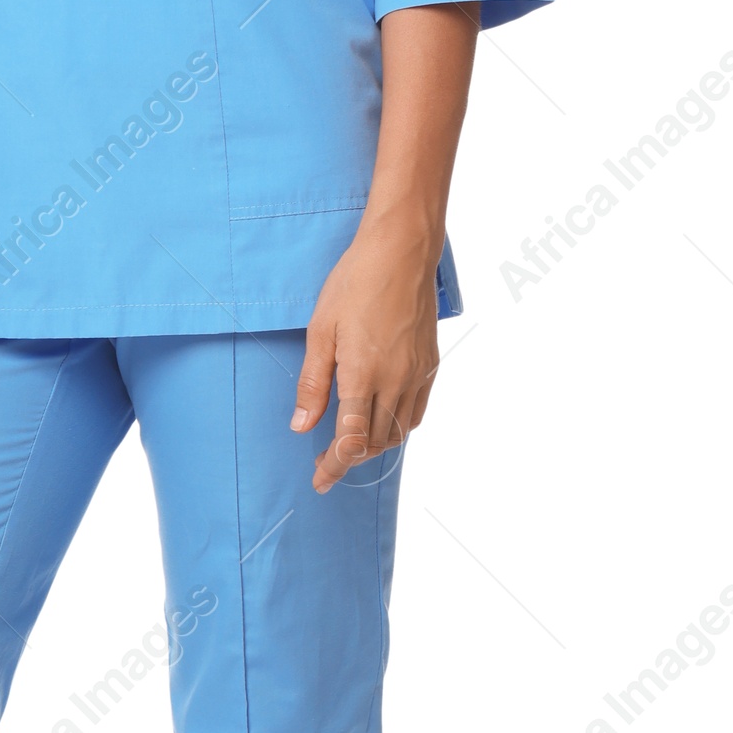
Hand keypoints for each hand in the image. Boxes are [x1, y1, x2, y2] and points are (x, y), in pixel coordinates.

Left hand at [291, 209, 441, 491]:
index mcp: (364, 375)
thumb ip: (313, 384)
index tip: (319, 481)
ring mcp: (417, 374)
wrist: (402, 252)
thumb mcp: (320, 331)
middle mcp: (396, 381)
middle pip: (375, 442)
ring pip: (399, 431)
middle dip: (350, 459)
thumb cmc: (355, 283)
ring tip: (351, 442)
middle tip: (325, 461)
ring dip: (374, 445)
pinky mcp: (430, 364)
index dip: (334, 466)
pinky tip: (382, 419)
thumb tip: (302, 426)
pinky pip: (417, 411)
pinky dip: (399, 426)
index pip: (351, 440)